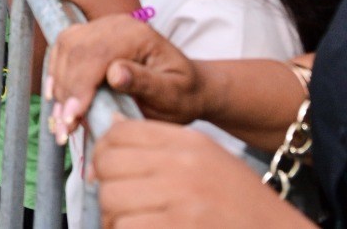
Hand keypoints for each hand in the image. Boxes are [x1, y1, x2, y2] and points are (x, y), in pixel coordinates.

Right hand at [45, 16, 203, 139]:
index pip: (96, 53)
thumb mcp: (173, 94)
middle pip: (75, 50)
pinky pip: (63, 50)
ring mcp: (100, 27)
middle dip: (66, 89)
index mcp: (137, 34)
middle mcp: (115, 24)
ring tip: (61, 119)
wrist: (188, 87)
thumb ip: (146, 82)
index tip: (72, 117)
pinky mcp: (90, 37)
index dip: (80, 85)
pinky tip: (57, 99)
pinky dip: (57, 75)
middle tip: (65, 126)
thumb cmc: (183, 94)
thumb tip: (115, 74)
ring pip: (64, 49)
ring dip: (59, 84)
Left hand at [92, 120, 315, 228]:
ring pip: (110, 199)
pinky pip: (125, 227)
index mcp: (189, 143)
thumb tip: (110, 128)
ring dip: (114, 218)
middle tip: (121, 205)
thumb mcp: (207, 160)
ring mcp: (181, 199)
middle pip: (108, 165)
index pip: (119, 133)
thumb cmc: (242, 206)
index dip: (104, 152)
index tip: (106, 172)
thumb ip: (160, 145)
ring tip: (133, 224)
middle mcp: (183, 165)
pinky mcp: (178, 228)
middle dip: (106, 187)